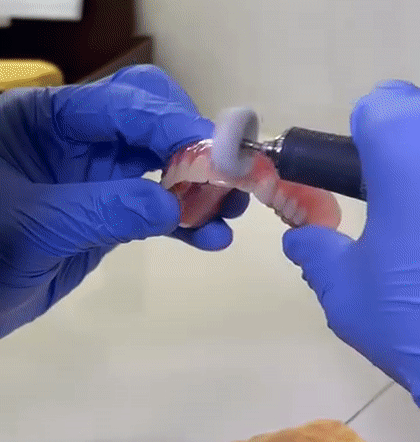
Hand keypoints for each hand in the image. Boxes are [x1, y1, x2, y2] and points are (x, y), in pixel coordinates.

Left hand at [0, 65, 248, 337]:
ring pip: (164, 168)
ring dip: (200, 187)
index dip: (174, 124)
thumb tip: (171, 206)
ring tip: (229, 211)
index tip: (220, 153)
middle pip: (153, 124)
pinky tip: (211, 239)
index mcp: (51, 119)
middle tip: (228, 177)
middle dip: (194, 148)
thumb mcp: (36, 226)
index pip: (125, 104)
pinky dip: (186, 223)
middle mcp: (83, 139)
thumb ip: (103, 210)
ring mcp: (102, 178)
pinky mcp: (114, 214)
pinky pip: (158, 211)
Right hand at [282, 79, 419, 406]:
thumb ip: (313, 251)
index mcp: (407, 164)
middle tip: (392, 202)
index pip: (382, 105)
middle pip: (418, 118)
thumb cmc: (412, 323)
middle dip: (399, 151)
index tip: (361, 170)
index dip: (363, 133)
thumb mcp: (344, 289)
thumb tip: (298, 237)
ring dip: (415, 176)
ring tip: (414, 228)